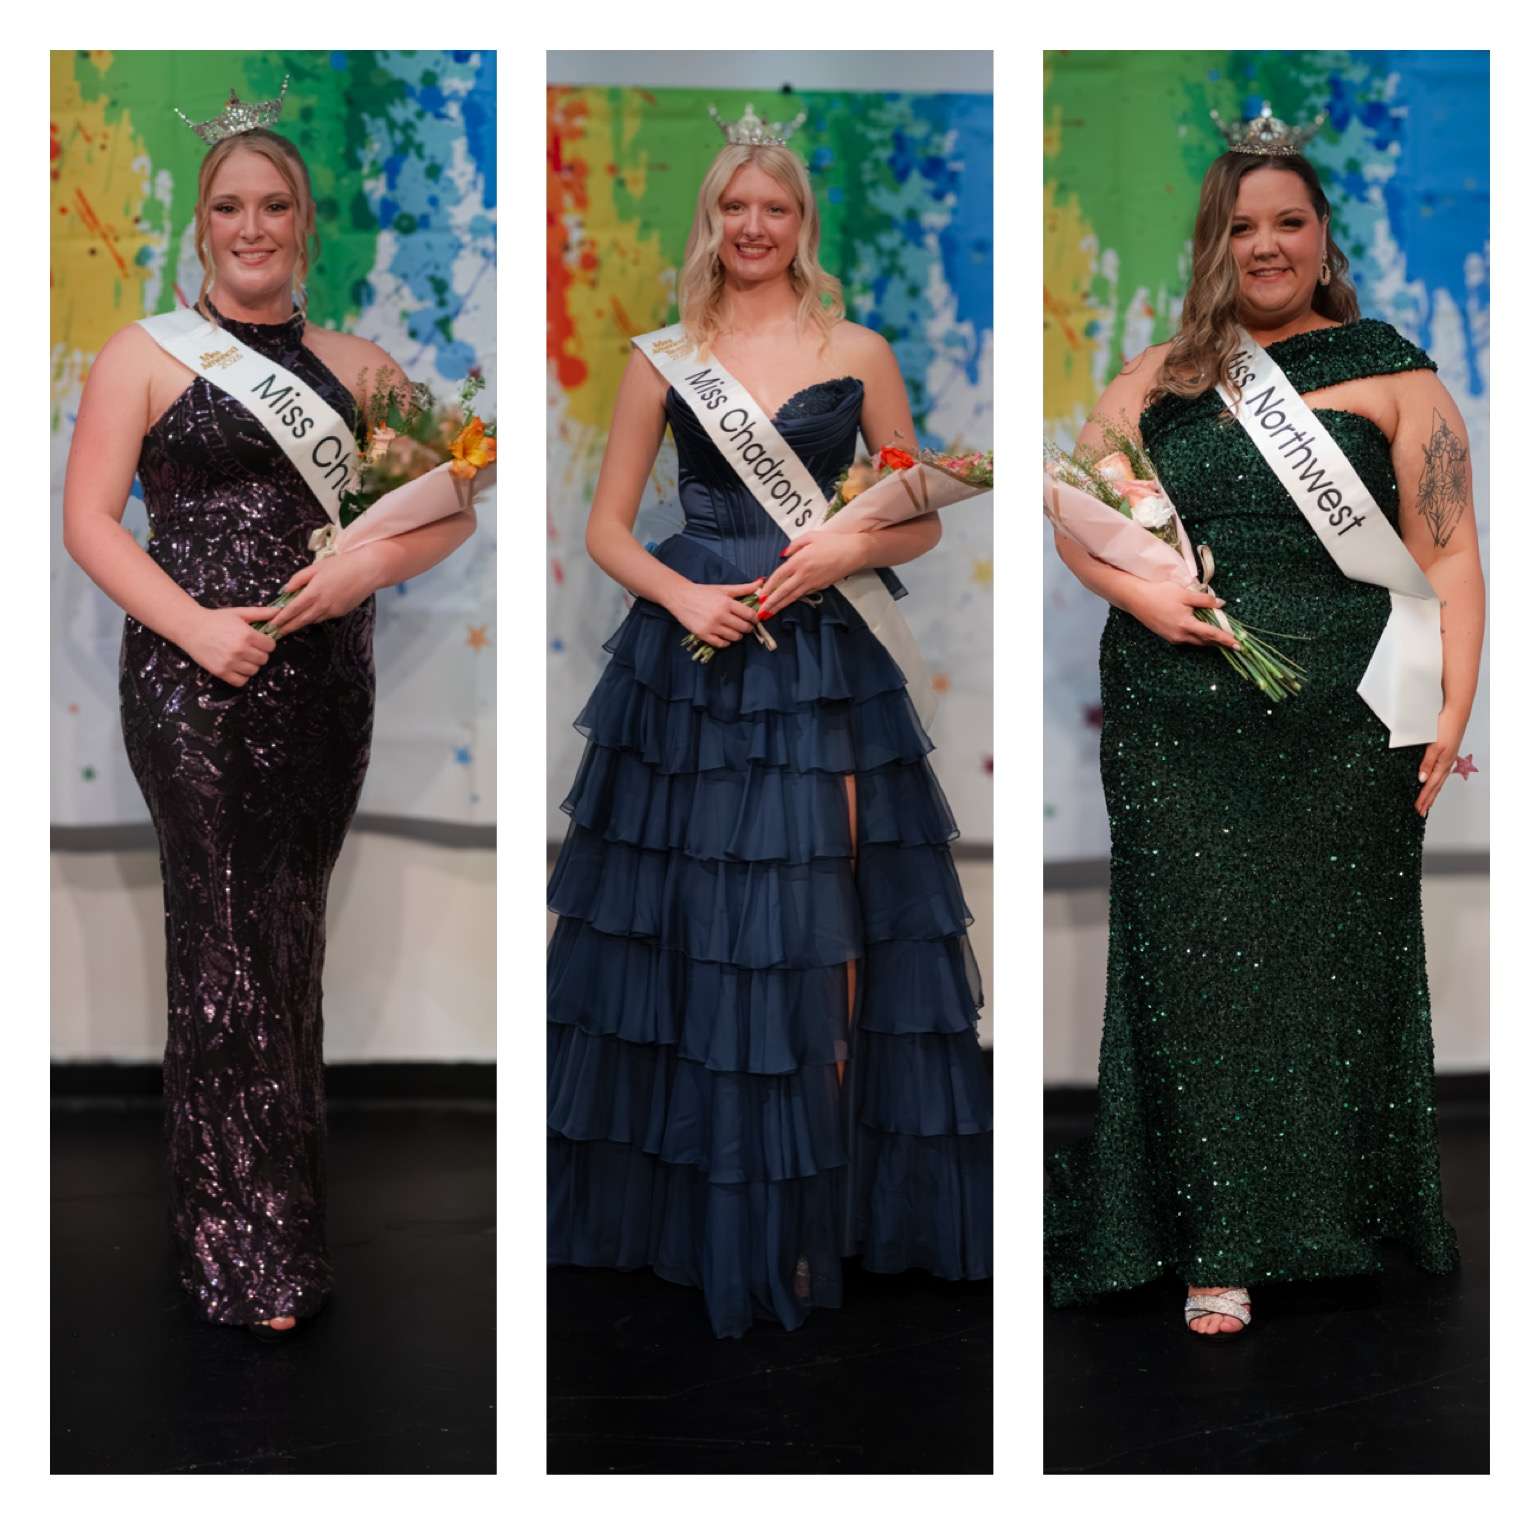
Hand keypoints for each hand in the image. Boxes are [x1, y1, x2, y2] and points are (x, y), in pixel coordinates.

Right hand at [181, 607, 278, 686]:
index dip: (266, 643)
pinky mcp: (221, 672)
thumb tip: (280, 611)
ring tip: (241, 656)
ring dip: (251, 665)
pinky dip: (242, 676)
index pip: (271, 646)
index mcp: (247, 635)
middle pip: (264, 659)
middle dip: (259, 653)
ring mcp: (230, 662)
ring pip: (254, 671)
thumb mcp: (239, 613)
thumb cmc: (216, 620)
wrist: (191, 628)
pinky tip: (236, 666)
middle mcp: (240, 650)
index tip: (259, 640)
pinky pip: (241, 681)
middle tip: (249, 648)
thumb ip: (261, 613)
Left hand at [262, 547, 383, 637]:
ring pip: (312, 620)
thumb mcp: (316, 567)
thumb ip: (298, 579)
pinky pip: (323, 617)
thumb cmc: (342, 564)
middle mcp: (322, 605)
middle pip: (300, 620)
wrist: (369, 570)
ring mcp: (333, 611)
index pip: (292, 610)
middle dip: (287, 627)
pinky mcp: (341, 612)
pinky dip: (314, 618)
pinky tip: (309, 617)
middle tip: (275, 633)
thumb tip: (286, 590)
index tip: (271, 625)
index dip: (280, 619)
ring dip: (300, 624)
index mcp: (313, 593)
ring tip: (289, 626)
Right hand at [667, 579, 763, 649]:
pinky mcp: (703, 635)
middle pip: (744, 628)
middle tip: (745, 625)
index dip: (755, 618)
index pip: (749, 615)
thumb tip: (761, 582)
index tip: (754, 619)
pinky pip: (721, 644)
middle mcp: (720, 615)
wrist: (681, 597)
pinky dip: (726, 642)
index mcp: (726, 603)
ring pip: (734, 637)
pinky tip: (724, 635)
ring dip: (737, 635)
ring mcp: (711, 626)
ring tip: (734, 630)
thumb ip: (743, 588)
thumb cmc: (704, 592)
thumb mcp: (724, 589)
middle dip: (747, 627)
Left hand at [757, 531, 867, 617]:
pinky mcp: (820, 587)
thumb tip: (782, 555)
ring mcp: (813, 583)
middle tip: (760, 613)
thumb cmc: (833, 542)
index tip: (759, 596)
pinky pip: (804, 594)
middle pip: (783, 591)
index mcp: (799, 561)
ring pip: (793, 596)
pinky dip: (793, 600)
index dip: (768, 587)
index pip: (779, 576)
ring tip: (770, 613)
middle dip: (771, 603)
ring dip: (780, 606)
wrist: (854, 552)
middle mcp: (804, 574)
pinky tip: (787, 603)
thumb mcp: (810, 537)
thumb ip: (794, 545)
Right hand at [1124, 580, 1238, 648]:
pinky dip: (1198, 637)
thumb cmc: (1160, 593)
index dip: (1226, 639)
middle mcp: (1180, 635)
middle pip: (1205, 641)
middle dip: (1220, 642)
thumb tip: (1221, 604)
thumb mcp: (1184, 594)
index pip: (1211, 634)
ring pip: (1196, 641)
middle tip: (1234, 642)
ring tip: (1221, 637)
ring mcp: (1173, 637)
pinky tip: (1201, 631)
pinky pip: (1187, 640)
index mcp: (1186, 625)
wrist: (1135, 598)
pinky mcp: (1168, 636)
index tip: (1238, 645)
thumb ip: (1205, 600)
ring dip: (1209, 640)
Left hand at [1414, 704, 1469, 816]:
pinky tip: (1432, 779)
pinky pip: (1439, 770)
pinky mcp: (1446, 750)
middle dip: (1428, 799)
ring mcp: (1447, 756)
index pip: (1431, 786)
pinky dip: (1435, 779)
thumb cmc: (1446, 726)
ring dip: (1432, 791)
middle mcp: (1446, 762)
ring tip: (1427, 801)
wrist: (1456, 710)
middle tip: (1421, 811)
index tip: (1418, 810)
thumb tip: (1422, 780)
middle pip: (1436, 785)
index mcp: (1443, 763)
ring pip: (1439, 779)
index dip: (1424, 798)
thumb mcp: (1435, 746)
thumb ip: (1428, 763)